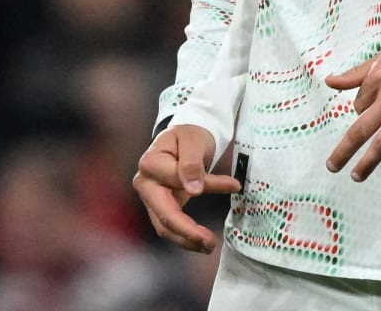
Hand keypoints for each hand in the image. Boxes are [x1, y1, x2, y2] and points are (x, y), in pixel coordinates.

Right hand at [132, 124, 240, 253]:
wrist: (184, 139)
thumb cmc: (189, 136)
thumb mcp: (193, 140)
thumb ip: (191, 162)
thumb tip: (193, 190)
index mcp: (150, 164)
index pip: (174, 180)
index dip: (202, 186)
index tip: (234, 185)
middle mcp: (146, 184)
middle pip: (163, 215)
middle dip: (186, 232)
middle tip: (210, 242)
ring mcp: (152, 198)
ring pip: (166, 227)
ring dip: (188, 239)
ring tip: (210, 245)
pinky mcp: (162, 208)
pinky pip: (173, 226)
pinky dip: (188, 234)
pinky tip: (205, 240)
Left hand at [324, 30, 380, 181]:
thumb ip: (358, 73)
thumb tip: (329, 82)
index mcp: (378, 78)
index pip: (359, 106)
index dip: (361, 114)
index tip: (370, 117)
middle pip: (361, 129)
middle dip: (344, 152)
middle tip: (332, 167)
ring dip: (368, 163)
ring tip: (357, 176)